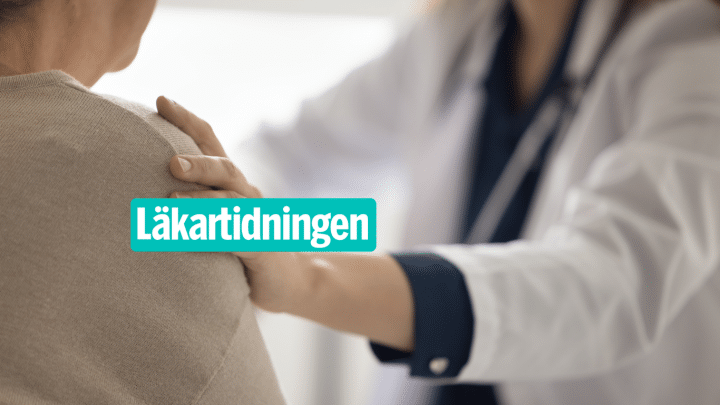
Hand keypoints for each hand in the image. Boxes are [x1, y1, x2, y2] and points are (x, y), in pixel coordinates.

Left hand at [156, 96, 304, 312]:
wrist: (290, 278)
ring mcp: (255, 218)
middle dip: (197, 163)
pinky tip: (192, 237)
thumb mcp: (217, 214)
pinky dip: (214, 235)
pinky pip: (238, 237)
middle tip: (170, 162)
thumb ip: (190, 197)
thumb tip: (137, 182)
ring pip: (230, 201)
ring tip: (171, 201)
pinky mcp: (261, 245)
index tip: (160, 100)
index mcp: (230, 181)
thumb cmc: (243, 244)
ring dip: (201, 200)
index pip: (209, 141)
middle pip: (223, 168)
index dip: (188, 119)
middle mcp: (245, 193)